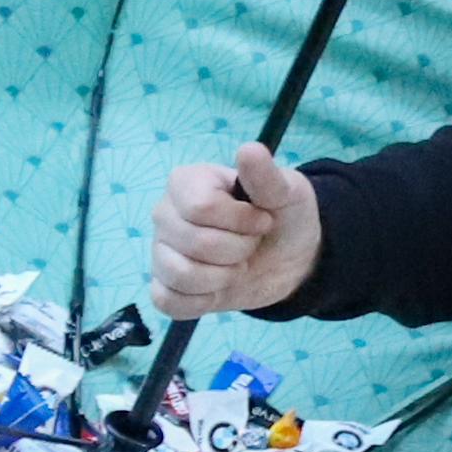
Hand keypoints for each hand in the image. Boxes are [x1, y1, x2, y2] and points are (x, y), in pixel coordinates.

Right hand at [149, 142, 321, 317]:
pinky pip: (168, 301)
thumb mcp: (286, 192)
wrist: (290, 258)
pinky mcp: (165, 286)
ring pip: (180, 275)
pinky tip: (219, 288)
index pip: (200, 207)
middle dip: (238, 250)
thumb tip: (248, 150)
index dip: (240, 221)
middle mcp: (166, 214)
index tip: (262, 220)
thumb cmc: (283, 216)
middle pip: (194, 243)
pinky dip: (201, 301)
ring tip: (237, 265)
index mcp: (187, 182)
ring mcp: (161, 251)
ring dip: (223, 277)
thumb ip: (266, 176)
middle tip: (251, 244)